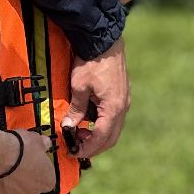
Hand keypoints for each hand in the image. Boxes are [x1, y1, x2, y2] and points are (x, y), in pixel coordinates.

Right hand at [0, 128, 55, 193]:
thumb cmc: (20, 147)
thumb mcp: (35, 139)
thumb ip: (42, 144)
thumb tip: (46, 143)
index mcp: (47, 181)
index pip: (47, 179)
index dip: (40, 170)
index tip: (33, 162)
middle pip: (32, 188)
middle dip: (25, 179)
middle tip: (17, 164)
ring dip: (12, 187)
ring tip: (3, 172)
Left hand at [64, 39, 128, 159]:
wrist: (105, 41)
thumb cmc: (91, 62)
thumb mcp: (79, 87)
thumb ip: (75, 109)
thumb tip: (68, 127)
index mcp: (113, 108)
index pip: (101, 137)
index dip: (87, 148)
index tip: (74, 152)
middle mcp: (122, 108)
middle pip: (110, 138)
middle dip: (94, 146)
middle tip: (76, 146)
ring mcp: (124, 102)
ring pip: (113, 129)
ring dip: (98, 135)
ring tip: (80, 132)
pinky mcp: (122, 96)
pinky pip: (114, 118)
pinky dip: (102, 125)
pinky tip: (89, 121)